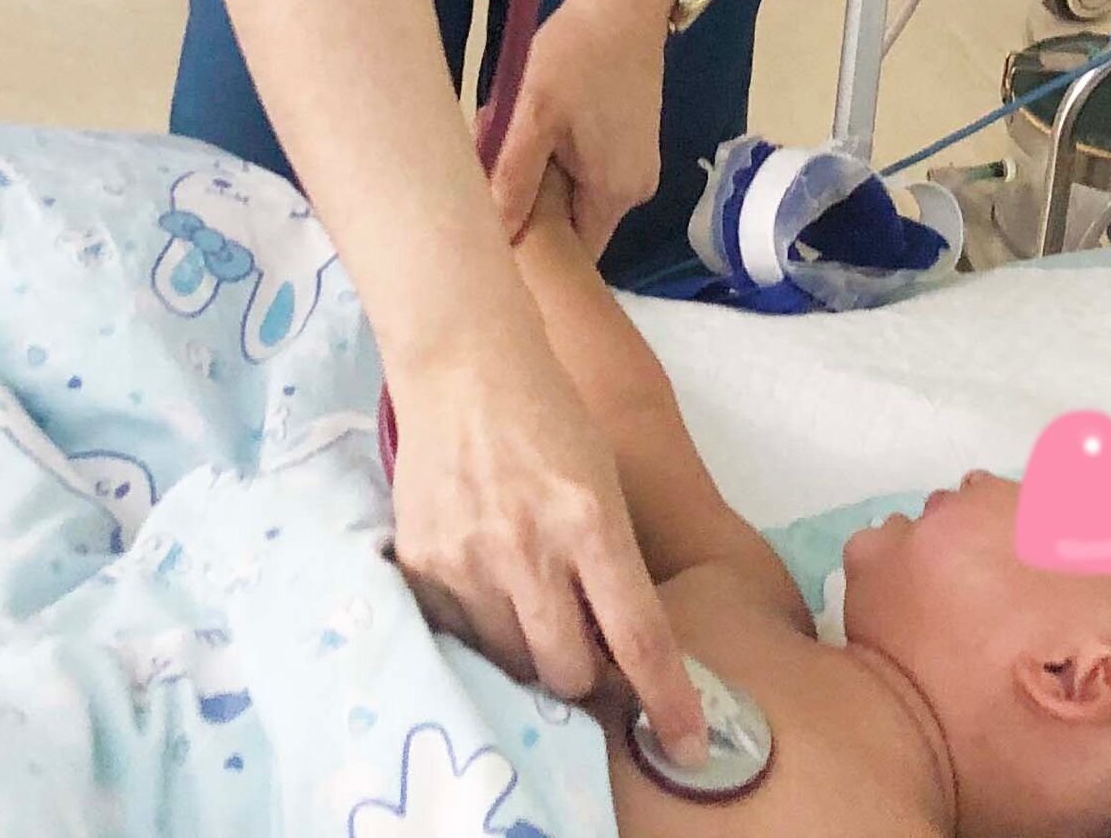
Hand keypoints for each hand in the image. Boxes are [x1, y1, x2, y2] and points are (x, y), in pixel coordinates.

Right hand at [389, 318, 709, 764]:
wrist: (463, 365)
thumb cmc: (549, 417)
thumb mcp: (602, 481)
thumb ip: (610, 562)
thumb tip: (620, 648)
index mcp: (590, 521)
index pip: (639, 637)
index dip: (668, 701)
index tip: (688, 745)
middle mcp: (528, 548)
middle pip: (569, 672)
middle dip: (587, 678)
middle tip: (586, 649)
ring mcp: (468, 560)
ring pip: (512, 663)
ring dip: (530, 651)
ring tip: (528, 599)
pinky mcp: (422, 564)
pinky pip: (459, 637)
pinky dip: (480, 628)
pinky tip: (485, 582)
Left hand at [487, 0, 674, 251]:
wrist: (624, 1)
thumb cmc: (577, 53)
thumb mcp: (533, 114)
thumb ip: (514, 179)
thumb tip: (495, 239)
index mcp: (614, 194)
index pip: (572, 256)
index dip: (533, 251)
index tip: (491, 229)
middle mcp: (634, 192)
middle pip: (572, 225)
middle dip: (529, 205)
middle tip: (490, 168)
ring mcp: (637, 167)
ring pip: (575, 195)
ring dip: (540, 177)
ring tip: (509, 139)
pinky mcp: (631, 144)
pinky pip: (587, 171)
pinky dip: (557, 158)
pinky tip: (534, 126)